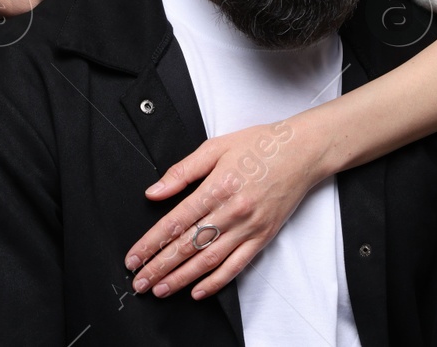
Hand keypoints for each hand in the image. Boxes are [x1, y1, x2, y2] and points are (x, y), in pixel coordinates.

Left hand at [123, 119, 327, 300]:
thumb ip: (182, 171)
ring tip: (162, 289)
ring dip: (182, 278)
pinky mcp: (263, 237)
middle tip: (140, 282)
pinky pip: (236, 266)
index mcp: (218, 186)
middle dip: (160, 267)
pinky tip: (198, 290)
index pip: (176, 221)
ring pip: (209, 260)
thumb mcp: (216, 147)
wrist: (302, 151)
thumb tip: (154, 192)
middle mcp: (232, 211)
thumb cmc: (260, 145)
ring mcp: (249, 227)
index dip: (152, 243)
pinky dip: (216, 281)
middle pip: (189, 245)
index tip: (134, 257)